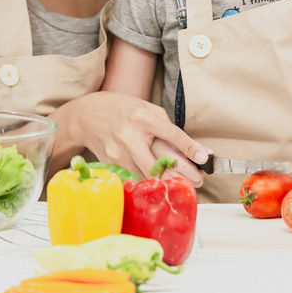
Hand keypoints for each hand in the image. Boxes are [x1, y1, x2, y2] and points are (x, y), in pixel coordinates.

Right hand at [73, 92, 211, 183]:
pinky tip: (159, 179)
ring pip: (148, 175)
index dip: (189, 147)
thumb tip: (195, 149)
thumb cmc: (124, 111)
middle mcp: (130, 135)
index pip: (171, 134)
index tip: (204, 158)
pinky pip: (135, 176)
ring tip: (184, 181)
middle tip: (198, 181)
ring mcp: (118, 152)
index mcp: (143, 118)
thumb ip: (170, 129)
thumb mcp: (148, 110)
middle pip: (159, 164)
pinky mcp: (111, 164)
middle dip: (182, 175)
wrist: (87, 115)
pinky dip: (149, 179)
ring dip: (167, 181)